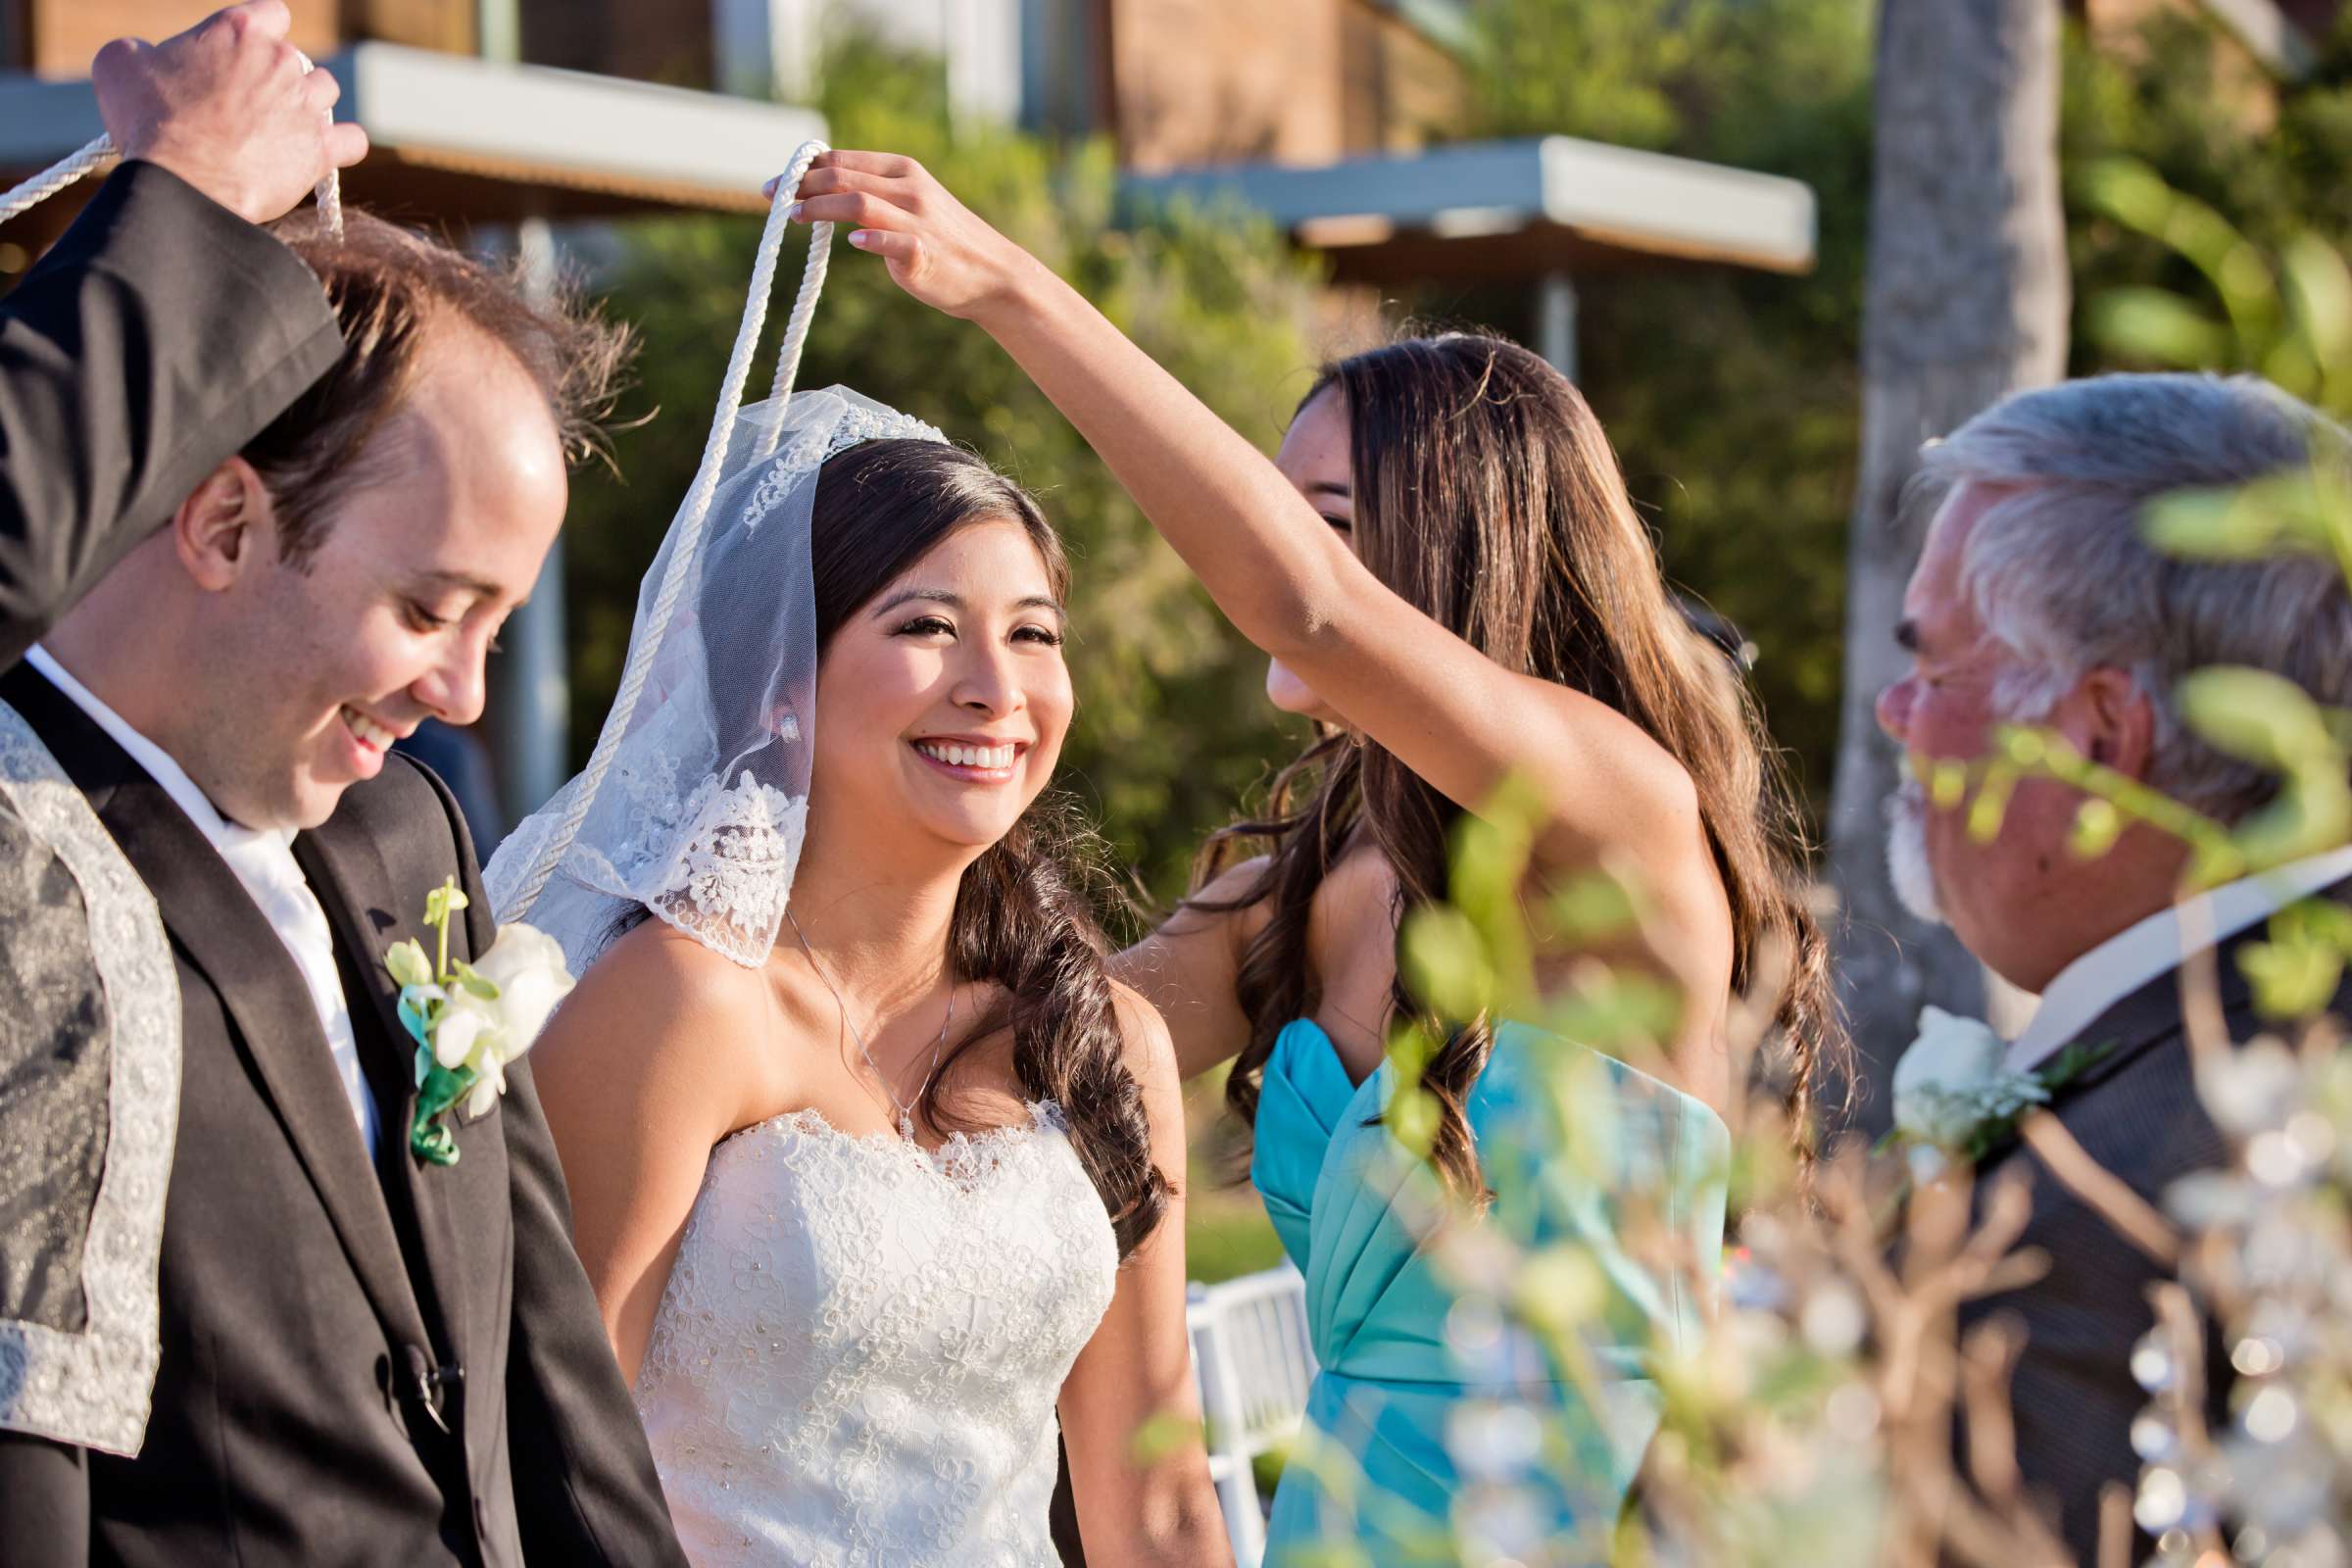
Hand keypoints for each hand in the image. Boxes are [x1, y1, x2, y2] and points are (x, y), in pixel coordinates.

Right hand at [92, 2, 367, 224]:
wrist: (183, 180)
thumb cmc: (148, 120)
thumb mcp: (120, 65)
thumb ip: (141, 49)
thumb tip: (148, 55)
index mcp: (239, 30)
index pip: (271, 14)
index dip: (261, 33)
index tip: (244, 57)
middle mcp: (281, 60)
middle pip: (296, 59)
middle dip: (275, 78)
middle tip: (246, 106)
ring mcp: (307, 104)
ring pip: (326, 91)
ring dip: (307, 106)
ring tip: (277, 129)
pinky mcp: (321, 148)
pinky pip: (353, 140)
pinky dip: (342, 145)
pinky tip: (324, 152)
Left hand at [783, 151, 1037, 321]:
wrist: (992, 273)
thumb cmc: (942, 240)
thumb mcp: (907, 204)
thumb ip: (871, 194)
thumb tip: (820, 191)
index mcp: (901, 170)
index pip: (842, 160)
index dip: (803, 170)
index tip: (775, 184)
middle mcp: (908, 188)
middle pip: (842, 177)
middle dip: (801, 186)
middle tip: (770, 198)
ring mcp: (918, 220)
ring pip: (859, 203)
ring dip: (820, 207)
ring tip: (792, 217)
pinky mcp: (924, 252)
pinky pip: (893, 242)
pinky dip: (870, 240)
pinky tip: (852, 242)